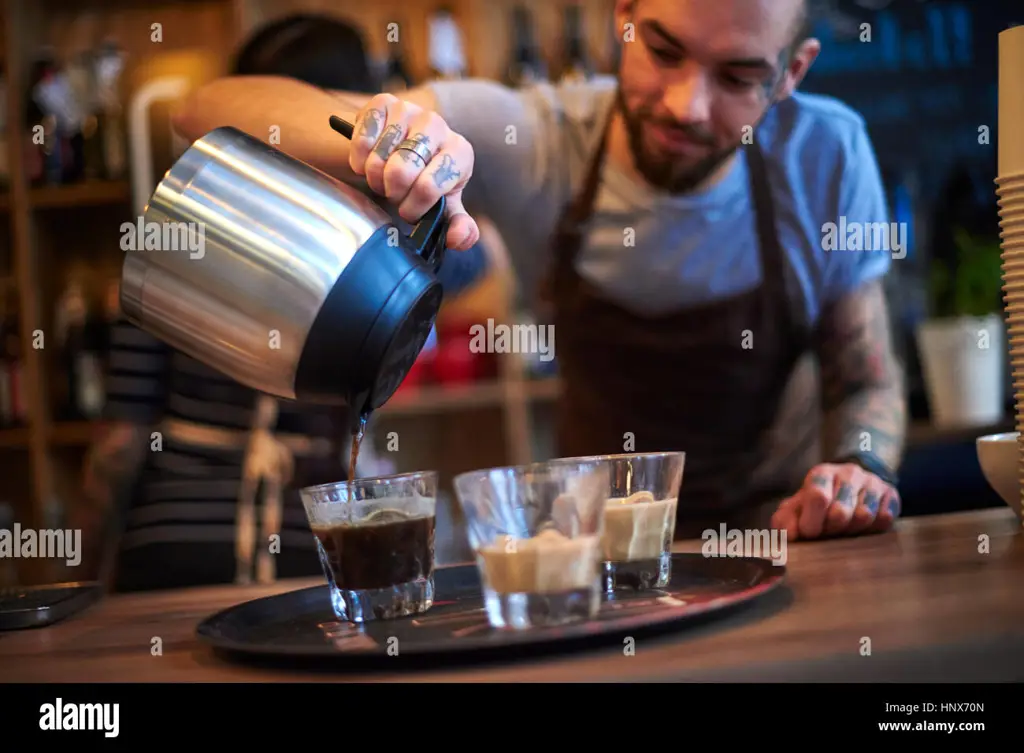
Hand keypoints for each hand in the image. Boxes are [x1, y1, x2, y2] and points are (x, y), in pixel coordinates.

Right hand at [349, 94, 477, 250]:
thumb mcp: (446, 205)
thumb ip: (459, 226)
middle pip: (401, 171)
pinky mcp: (382, 102)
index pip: (428, 187)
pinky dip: (358, 158)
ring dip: (374, 177)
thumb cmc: (429, 179)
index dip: (412, 207)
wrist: (409, 146)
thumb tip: (458, 238)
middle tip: (393, 193)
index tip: (409, 210)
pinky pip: (362, 136)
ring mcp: (409, 109)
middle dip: (392, 193)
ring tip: (382, 178)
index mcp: (459, 151)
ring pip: (378, 157)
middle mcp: (437, 124)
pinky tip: (366, 162)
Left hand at [770, 463, 900, 540]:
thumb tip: (788, 536)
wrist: (852, 484)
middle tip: (828, 531)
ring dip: (851, 531)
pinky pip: (885, 519)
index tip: (809, 533)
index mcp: (821, 474)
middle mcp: (849, 473)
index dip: (811, 522)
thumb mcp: (797, 507)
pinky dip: (872, 529)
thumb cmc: (819, 502)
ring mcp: (872, 482)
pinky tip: (862, 526)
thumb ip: (785, 520)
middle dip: (831, 530)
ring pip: (864, 517)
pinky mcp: (891, 494)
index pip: (817, 497)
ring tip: (844, 528)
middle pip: (840, 512)